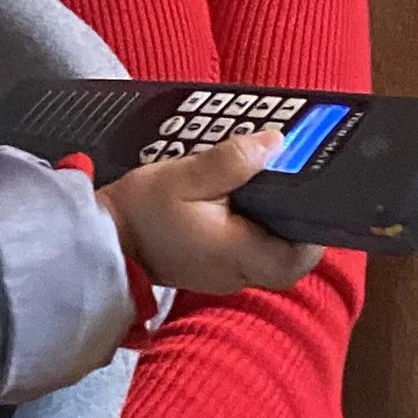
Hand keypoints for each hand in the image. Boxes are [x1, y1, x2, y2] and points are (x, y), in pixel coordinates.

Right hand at [99, 128, 322, 294]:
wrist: (103, 238)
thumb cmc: (141, 211)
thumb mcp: (184, 175)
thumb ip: (232, 160)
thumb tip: (276, 143)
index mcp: (235, 253)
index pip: (298, 259)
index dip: (314, 232)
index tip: (315, 196)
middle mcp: (235, 272)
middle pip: (289, 257)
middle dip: (296, 221)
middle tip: (293, 182)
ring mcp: (224, 274)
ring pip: (269, 254)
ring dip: (274, 222)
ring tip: (267, 182)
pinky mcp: (212, 267)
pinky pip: (247, 251)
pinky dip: (253, 227)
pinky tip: (241, 198)